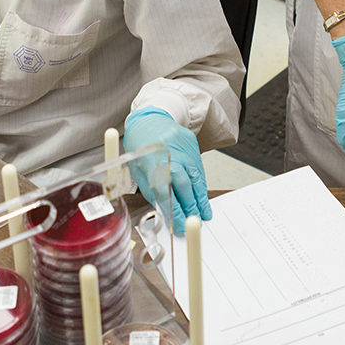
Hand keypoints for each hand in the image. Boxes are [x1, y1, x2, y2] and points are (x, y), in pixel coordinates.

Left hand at [123, 107, 209, 233]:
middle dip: (190, 205)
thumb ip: (152, 191)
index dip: (173, 209)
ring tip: (205, 212)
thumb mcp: (138, 171)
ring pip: (195, 175)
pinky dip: (201, 183)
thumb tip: (166, 212)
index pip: (163, 190)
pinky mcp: (192, 144)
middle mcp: (168, 153)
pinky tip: (202, 195)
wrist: (150, 119)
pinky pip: (199, 167)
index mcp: (150, 162)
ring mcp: (182, 147)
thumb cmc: (140, 148)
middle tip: (196, 221)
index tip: (178, 225)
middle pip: (183, 183)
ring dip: (200, 197)